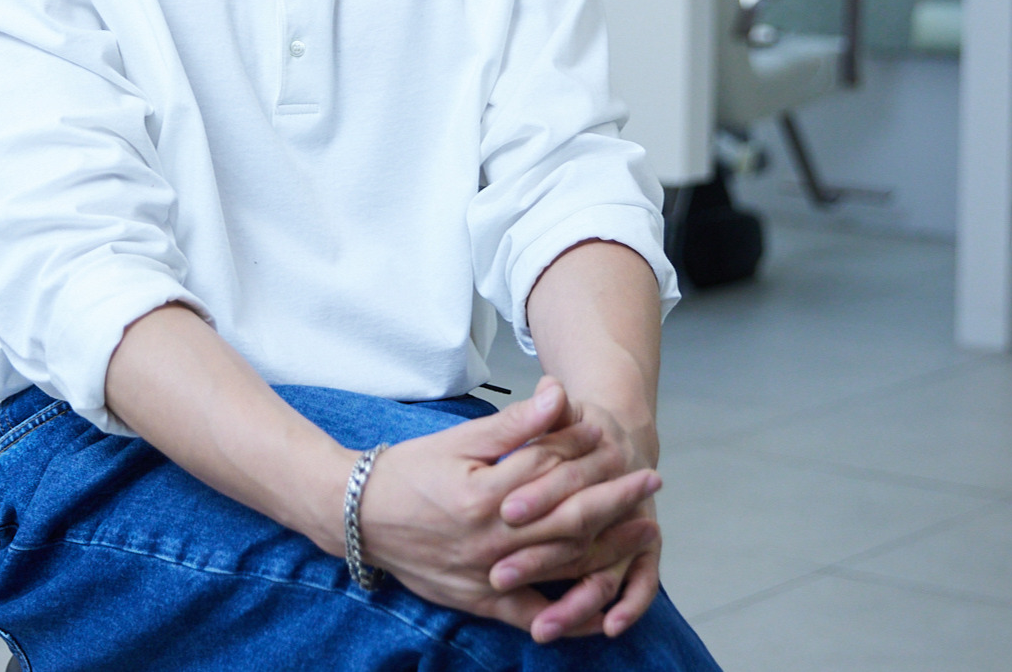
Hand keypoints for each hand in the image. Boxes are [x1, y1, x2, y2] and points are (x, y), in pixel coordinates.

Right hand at [357, 378, 660, 637]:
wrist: (361, 516)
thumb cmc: (411, 470)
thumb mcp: (459, 439)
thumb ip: (513, 424)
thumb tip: (558, 395)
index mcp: (485, 493)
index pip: (552, 473)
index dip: (591, 458)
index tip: (624, 446)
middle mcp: (491, 539)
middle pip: (568, 522)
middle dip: (616, 503)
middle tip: (650, 485)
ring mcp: (487, 575)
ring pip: (560, 566)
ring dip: (608, 551)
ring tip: (643, 532)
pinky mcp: (480, 601)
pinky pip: (534, 616)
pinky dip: (570, 617)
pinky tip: (603, 612)